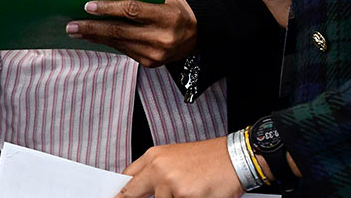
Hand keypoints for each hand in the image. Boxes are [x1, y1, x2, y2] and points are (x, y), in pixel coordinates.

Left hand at [67, 0, 195, 66]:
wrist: (199, 33)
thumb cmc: (177, 9)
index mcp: (167, 16)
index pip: (133, 11)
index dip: (109, 8)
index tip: (88, 6)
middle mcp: (162, 38)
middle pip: (120, 32)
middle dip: (92, 28)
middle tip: (71, 26)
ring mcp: (156, 54)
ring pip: (119, 43)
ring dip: (95, 38)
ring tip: (76, 32)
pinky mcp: (151, 63)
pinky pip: (124, 51)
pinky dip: (108, 43)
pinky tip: (94, 38)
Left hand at [116, 137, 243, 197]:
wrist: (234, 158)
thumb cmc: (209, 159)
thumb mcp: (175, 159)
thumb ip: (156, 172)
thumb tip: (142, 189)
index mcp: (154, 156)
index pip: (127, 179)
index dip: (121, 192)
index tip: (116, 197)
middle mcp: (158, 168)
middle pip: (132, 194)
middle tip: (160, 193)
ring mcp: (170, 183)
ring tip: (190, 190)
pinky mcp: (184, 196)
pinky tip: (198, 193)